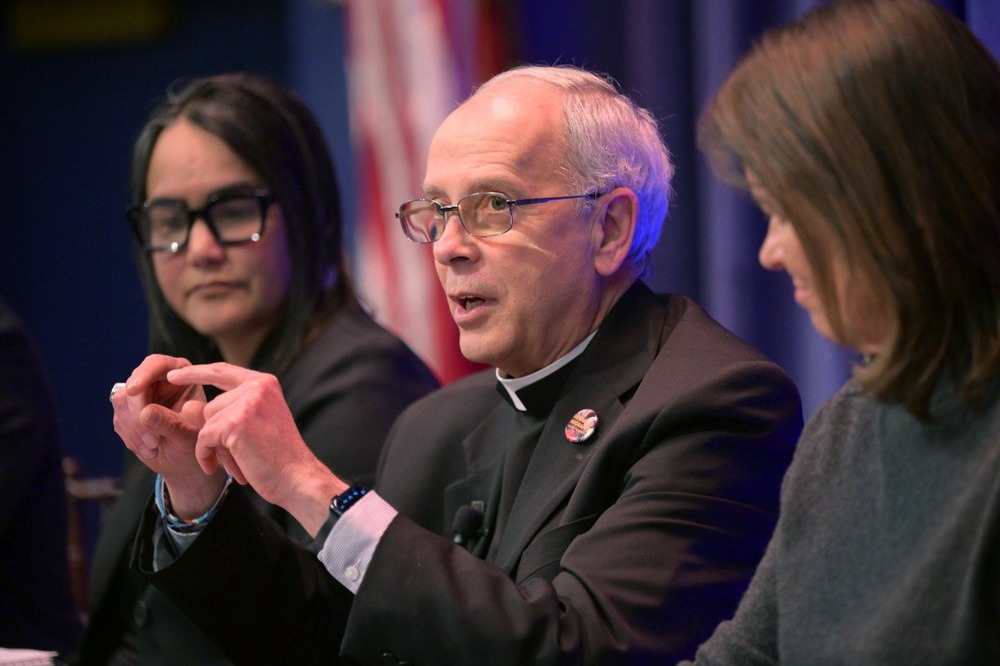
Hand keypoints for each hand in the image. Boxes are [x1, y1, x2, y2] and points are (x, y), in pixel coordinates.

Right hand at [112, 354, 227, 515]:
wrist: (186, 461)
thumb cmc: (196, 444)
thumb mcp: (190, 435)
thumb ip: (172, 423)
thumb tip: (145, 413)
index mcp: (181, 375)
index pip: (156, 364)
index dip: (143, 374)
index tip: (134, 390)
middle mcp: (158, 381)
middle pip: (134, 384)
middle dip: (138, 414)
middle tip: (153, 441)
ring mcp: (141, 396)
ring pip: (122, 402)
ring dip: (134, 428)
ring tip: (155, 447)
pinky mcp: (127, 412)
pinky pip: (119, 419)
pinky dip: (131, 437)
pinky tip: (149, 449)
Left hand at [167, 363, 345, 534]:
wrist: (296, 477)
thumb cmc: (279, 456)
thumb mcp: (261, 421)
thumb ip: (235, 408)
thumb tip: (190, 406)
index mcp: (265, 383)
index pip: (222, 371)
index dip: (196, 372)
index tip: (173, 375)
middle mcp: (256, 387)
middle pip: (212, 406)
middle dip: (215, 433)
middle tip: (234, 456)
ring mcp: (246, 403)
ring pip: (207, 423)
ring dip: (213, 447)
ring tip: (236, 462)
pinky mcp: (234, 423)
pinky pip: (203, 438)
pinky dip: (205, 455)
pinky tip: (216, 467)